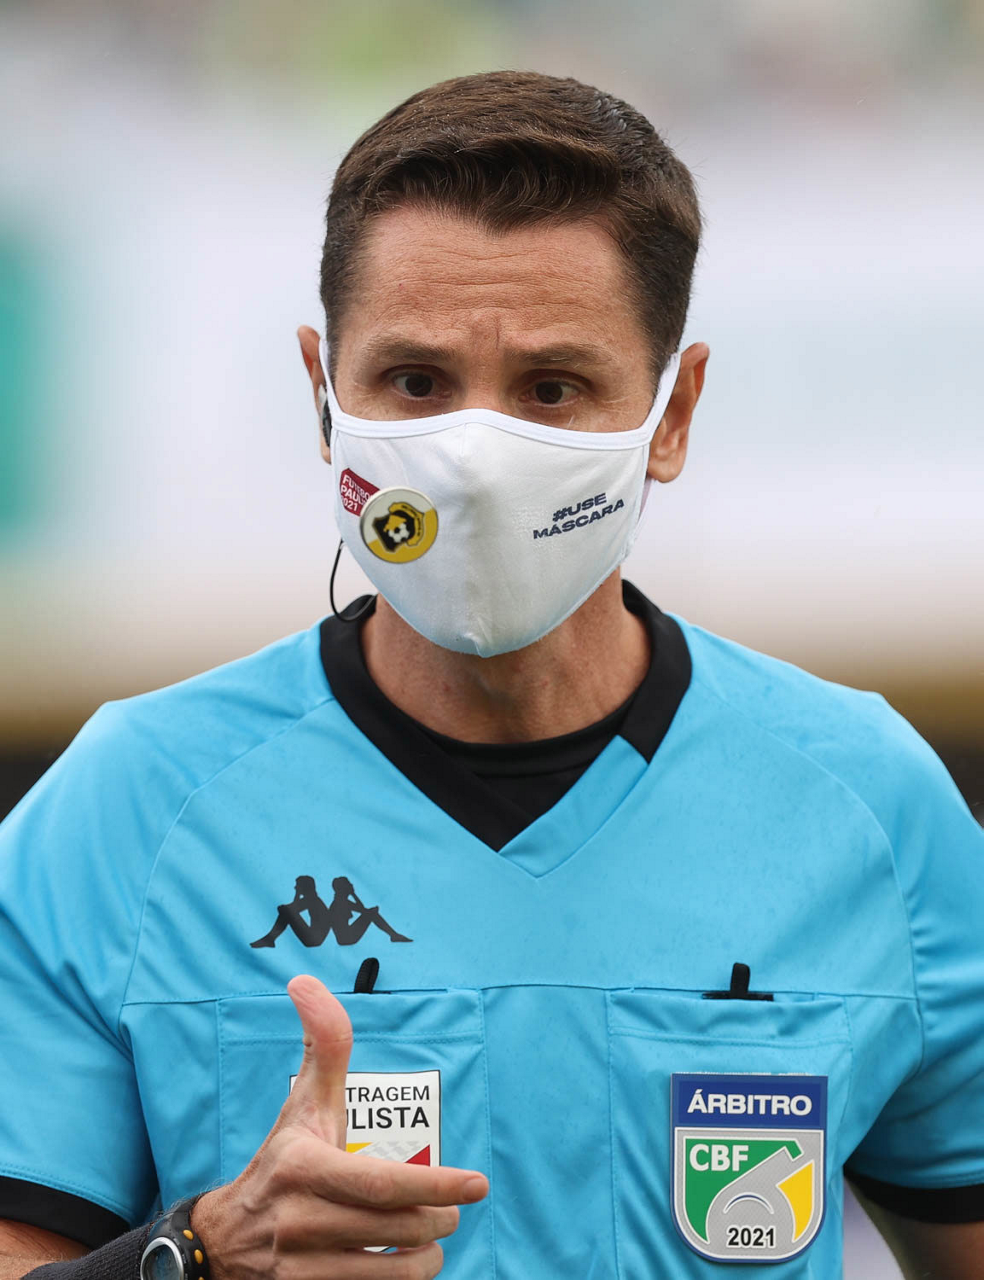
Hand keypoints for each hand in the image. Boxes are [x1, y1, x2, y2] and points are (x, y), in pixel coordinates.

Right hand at [191, 975, 487, 1278]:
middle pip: (395, 1228)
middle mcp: (297, 1220)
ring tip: (433, 1243)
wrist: (221, 1241)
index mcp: (302, 1167)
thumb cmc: (280, 1163)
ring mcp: (297, 1270)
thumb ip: (323, 1046)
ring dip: (424, 1260)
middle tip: (452, 1212)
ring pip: (387, 1273)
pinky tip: (403, 1267)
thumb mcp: (301, 1105)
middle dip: (438, 1219)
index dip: (437, 1186)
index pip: (383, 1184)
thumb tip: (306, 981)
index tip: (478, 1185)